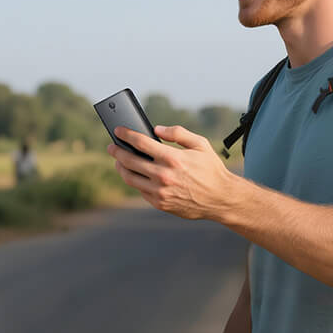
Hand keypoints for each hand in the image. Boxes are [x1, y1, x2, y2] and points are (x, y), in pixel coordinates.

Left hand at [108, 125, 237, 220]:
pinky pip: (140, 190)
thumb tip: (157, 129)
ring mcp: (160, 192)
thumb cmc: (211, 169)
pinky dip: (135, 180)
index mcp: (172, 158)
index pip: (140, 143)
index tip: (118, 131)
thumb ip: (178, 133)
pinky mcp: (160, 203)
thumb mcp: (200, 144)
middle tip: (112, 146)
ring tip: (118, 161)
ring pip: (130, 178)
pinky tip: (134, 174)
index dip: (126, 135)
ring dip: (120, 167)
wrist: (220, 198)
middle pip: (129, 160)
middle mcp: (163, 176)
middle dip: (117, 151)